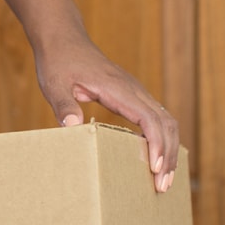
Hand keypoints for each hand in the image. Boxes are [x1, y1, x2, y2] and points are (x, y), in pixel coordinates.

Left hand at [34, 33, 178, 192]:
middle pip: (166, 123)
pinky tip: (156, 158)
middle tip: (163, 185)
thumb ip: (63, 104)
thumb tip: (73, 126)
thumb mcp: (54, 84)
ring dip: (169, 148)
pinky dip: (162, 139)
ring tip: (164, 178)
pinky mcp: (132, 96)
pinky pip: (156, 118)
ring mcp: (135, 92)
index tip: (155, 168)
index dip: (156, 144)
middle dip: (168, 154)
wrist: (64, 40)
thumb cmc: (59, 62)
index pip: (149, 118)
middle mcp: (134, 90)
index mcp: (118, 88)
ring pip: (165, 121)